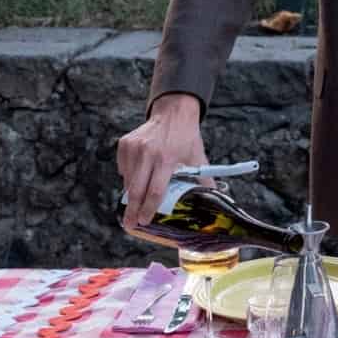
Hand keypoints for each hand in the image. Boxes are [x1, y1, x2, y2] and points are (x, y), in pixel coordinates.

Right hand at [117, 94, 205, 228]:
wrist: (174, 112)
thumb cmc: (186, 138)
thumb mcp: (197, 157)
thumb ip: (204, 180)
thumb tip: (215, 199)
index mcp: (167, 159)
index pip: (155, 190)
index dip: (149, 208)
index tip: (144, 221)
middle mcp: (148, 153)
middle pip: (137, 189)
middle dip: (132, 210)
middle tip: (129, 224)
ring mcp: (134, 147)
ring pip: (128, 180)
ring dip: (131, 194)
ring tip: (136, 202)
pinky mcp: (125, 144)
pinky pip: (123, 168)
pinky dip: (128, 176)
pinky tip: (138, 176)